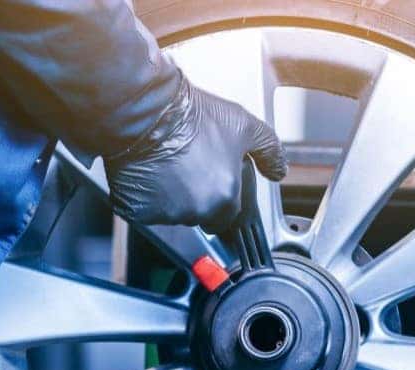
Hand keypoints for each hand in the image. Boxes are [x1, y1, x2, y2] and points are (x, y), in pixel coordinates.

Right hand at [104, 74, 287, 232]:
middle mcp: (193, 211)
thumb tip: (279, 170)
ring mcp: (162, 212)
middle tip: (187, 165)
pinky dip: (144, 195)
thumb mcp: (244, 126)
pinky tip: (149, 171)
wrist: (148, 110)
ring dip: (169, 196)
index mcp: (223, 198)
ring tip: (167, 165)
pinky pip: (142, 209)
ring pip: (169, 213)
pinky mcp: (135, 208)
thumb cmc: (192, 116)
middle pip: (197, 214)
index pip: (226, 215)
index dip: (220, 196)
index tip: (210, 179)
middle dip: (194, 195)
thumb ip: (269, 150)